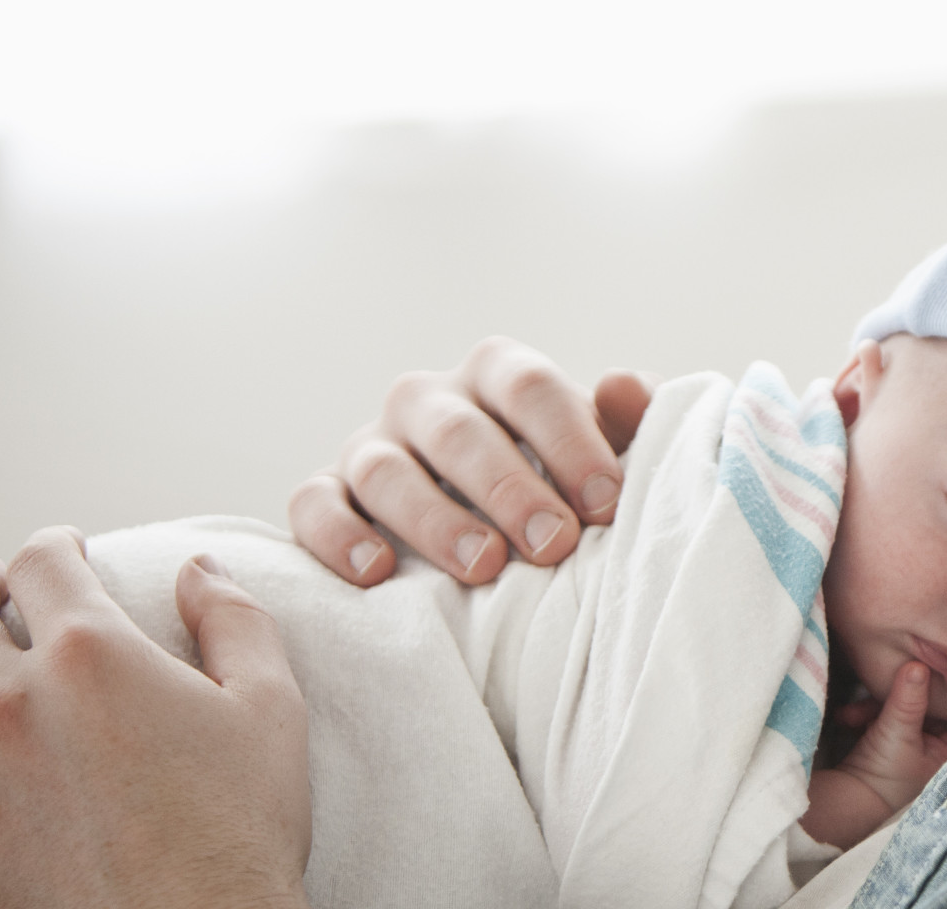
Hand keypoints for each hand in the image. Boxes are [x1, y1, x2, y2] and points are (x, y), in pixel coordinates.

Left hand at [0, 528, 311, 908]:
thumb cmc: (238, 832)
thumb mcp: (269, 711)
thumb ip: (236, 622)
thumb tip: (199, 570)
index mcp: (91, 656)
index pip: (43, 562)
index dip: (58, 545)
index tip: (72, 552)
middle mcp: (11, 700)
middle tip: (16, 598)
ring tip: (1, 662)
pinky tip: (5, 738)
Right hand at [289, 336, 657, 585]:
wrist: (507, 527)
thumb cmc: (565, 481)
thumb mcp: (610, 448)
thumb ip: (632, 419)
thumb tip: (622, 387)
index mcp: (498, 374)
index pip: (529, 387)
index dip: (569, 441)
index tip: (606, 504)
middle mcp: (428, 400)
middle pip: (459, 431)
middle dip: (509, 489)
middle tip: (553, 544)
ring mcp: (372, 445)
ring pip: (385, 469)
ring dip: (435, 519)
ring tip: (485, 568)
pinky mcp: (327, 493)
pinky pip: (314, 505)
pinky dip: (338, 536)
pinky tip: (378, 574)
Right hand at [835, 662, 946, 812]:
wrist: (845, 799)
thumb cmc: (883, 775)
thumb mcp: (898, 732)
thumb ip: (908, 698)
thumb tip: (918, 663)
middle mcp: (940, 743)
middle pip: (940, 704)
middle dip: (917, 689)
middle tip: (909, 667)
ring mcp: (917, 738)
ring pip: (909, 705)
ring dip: (880, 703)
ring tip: (856, 713)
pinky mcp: (893, 735)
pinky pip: (887, 711)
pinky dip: (868, 712)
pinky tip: (847, 717)